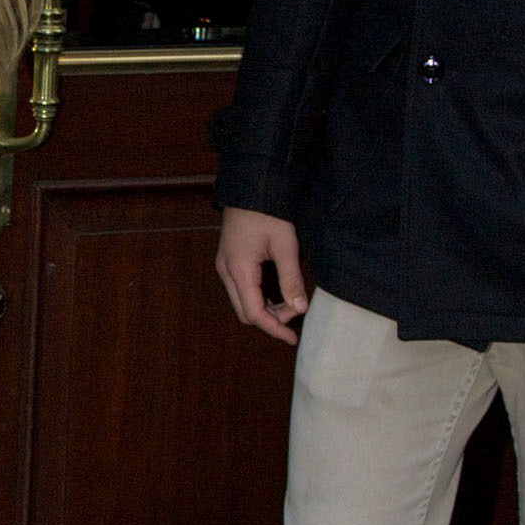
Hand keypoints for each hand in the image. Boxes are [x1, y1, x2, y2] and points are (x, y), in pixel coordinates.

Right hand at [216, 209, 309, 347]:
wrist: (251, 187)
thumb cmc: (268, 212)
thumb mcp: (285, 245)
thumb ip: (292, 279)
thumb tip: (299, 308)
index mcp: (239, 270)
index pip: (254, 314)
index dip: (274, 328)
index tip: (293, 337)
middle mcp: (227, 271)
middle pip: (245, 312)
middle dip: (271, 318)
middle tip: (295, 311)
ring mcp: (225, 266)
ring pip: (242, 301)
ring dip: (265, 307)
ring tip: (289, 300)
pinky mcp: (229, 260)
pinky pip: (241, 289)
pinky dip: (259, 296)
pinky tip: (276, 290)